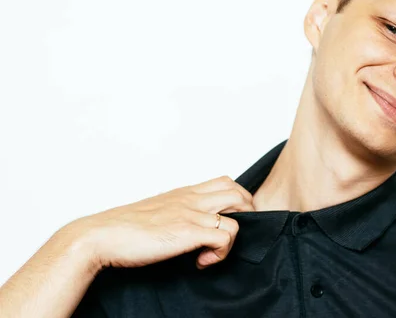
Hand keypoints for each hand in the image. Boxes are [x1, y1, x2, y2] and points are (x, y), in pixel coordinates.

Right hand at [67, 175, 254, 272]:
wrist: (101, 235)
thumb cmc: (124, 228)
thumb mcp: (157, 212)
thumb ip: (176, 213)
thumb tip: (186, 227)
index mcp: (184, 193)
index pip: (224, 181)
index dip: (236, 199)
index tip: (227, 220)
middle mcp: (191, 199)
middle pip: (238, 192)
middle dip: (246, 214)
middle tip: (231, 236)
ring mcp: (191, 214)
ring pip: (238, 212)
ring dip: (236, 235)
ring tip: (214, 251)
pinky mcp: (187, 232)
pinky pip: (225, 237)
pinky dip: (221, 252)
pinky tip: (202, 261)